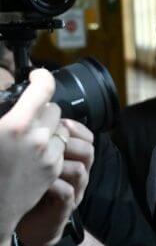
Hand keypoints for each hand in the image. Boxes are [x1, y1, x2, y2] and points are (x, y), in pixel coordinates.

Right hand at [0, 69, 63, 241]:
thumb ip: (3, 115)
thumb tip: (6, 93)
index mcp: (14, 126)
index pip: (43, 89)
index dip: (42, 77)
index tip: (38, 75)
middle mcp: (37, 138)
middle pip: (53, 108)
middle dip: (40, 108)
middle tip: (25, 115)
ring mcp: (48, 155)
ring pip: (58, 128)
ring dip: (47, 128)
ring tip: (27, 137)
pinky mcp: (54, 170)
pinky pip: (59, 148)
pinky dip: (50, 146)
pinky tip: (32, 153)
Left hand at [16, 119, 94, 245]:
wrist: (34, 225)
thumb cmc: (32, 189)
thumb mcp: (39, 161)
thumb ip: (43, 142)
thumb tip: (36, 115)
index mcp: (76, 159)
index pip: (87, 137)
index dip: (74, 127)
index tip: (55, 124)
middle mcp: (80, 174)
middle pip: (88, 150)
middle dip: (66, 143)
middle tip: (46, 143)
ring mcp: (75, 191)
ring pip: (81, 169)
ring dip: (60, 163)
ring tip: (41, 163)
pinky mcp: (65, 208)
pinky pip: (67, 192)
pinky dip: (53, 185)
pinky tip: (39, 183)